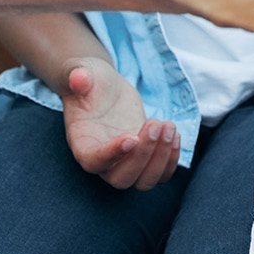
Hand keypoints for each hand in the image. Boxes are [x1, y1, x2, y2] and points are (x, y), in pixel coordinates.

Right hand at [61, 63, 182, 190]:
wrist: (106, 89)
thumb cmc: (90, 81)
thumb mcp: (82, 71)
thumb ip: (78, 76)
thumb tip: (78, 79)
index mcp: (82, 143)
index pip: (93, 162)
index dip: (112, 155)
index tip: (131, 138)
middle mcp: (102, 160)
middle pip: (121, 179)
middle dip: (143, 155)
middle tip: (154, 124)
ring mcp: (124, 163)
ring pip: (143, 182)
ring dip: (161, 159)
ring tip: (168, 126)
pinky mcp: (143, 159)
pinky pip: (160, 175)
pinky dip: (171, 160)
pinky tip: (175, 134)